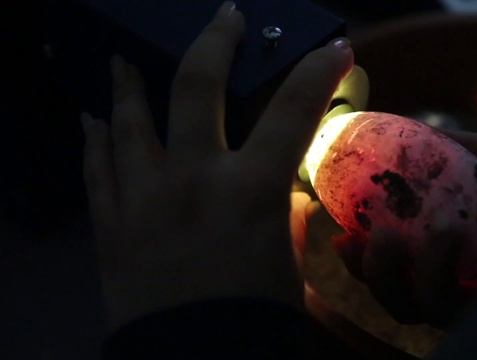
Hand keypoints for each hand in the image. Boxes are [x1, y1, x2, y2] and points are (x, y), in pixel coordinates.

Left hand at [82, 1, 352, 330]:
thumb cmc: (256, 317)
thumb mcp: (287, 263)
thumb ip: (286, 217)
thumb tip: (285, 194)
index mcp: (251, 190)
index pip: (294, 111)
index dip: (319, 73)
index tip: (335, 48)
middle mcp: (193, 177)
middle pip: (200, 86)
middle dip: (216, 41)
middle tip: (224, 16)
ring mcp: (144, 196)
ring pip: (129, 119)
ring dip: (128, 82)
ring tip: (124, 60)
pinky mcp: (111, 224)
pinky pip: (97, 168)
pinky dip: (94, 140)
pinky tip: (90, 120)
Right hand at [329, 131, 476, 327]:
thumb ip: (443, 152)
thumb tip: (390, 131)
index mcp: (446, 261)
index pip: (391, 277)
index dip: (359, 265)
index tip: (342, 237)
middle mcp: (466, 288)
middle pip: (403, 306)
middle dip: (379, 276)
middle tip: (378, 237)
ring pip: (437, 311)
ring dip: (428, 271)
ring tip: (443, 229)